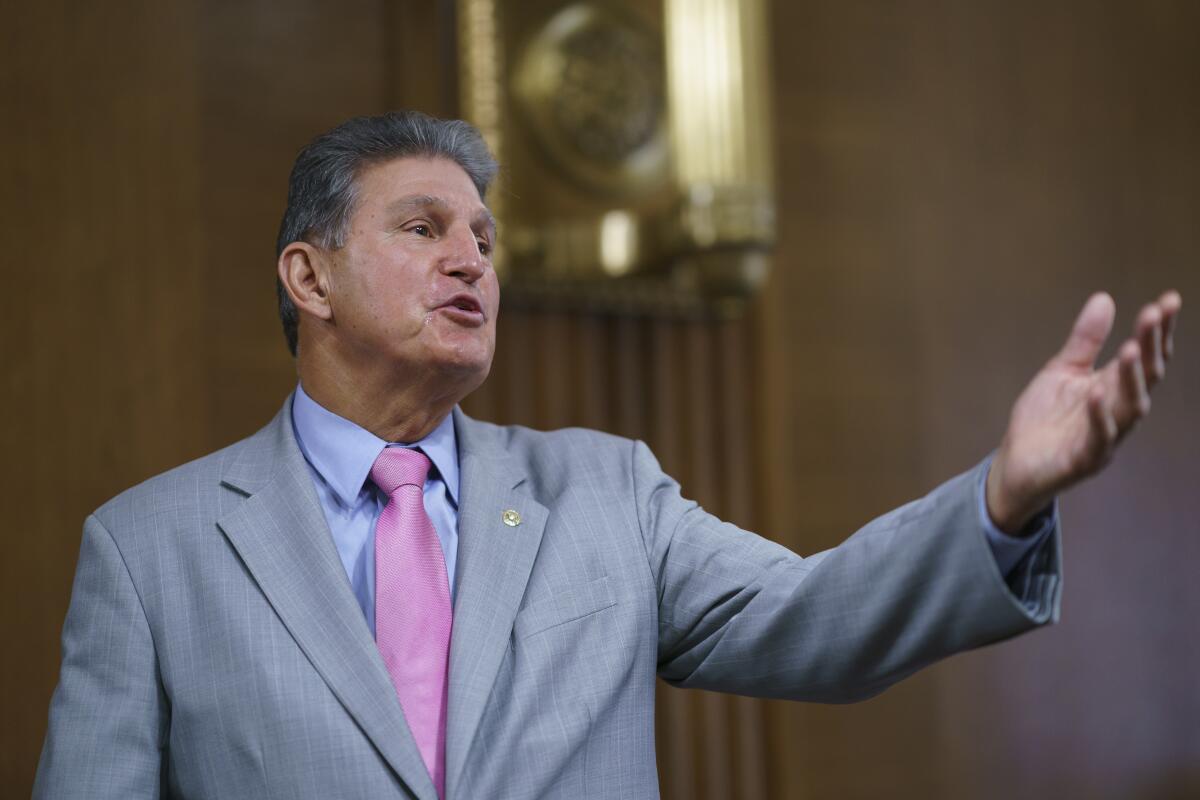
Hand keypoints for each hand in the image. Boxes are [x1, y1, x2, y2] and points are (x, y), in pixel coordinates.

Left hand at [986, 290, 1181, 534]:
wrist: (1016, 465)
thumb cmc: (1044, 420)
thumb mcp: (1061, 371)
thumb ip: (1085, 340)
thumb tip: (1104, 298)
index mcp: (1114, 388)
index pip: (1144, 357)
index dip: (1157, 331)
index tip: (1168, 300)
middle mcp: (1118, 412)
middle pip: (1145, 377)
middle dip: (1151, 345)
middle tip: (1153, 313)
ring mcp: (1106, 437)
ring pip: (1130, 407)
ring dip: (1131, 378)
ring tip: (1130, 348)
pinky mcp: (1085, 460)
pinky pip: (1099, 438)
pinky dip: (1100, 416)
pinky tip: (1097, 392)